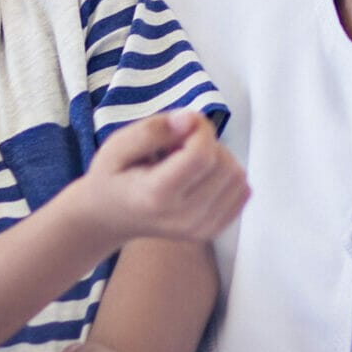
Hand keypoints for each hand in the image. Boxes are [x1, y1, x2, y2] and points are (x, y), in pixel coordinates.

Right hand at [80, 111, 247, 245]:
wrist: (110, 217)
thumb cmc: (112, 178)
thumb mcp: (117, 146)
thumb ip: (152, 130)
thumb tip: (190, 120)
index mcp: (156, 195)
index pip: (201, 155)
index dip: (200, 129)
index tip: (182, 124)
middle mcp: (182, 217)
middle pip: (224, 165)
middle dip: (208, 143)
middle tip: (179, 144)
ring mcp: (200, 229)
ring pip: (237, 177)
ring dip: (219, 159)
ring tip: (188, 161)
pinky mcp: (212, 231)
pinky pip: (241, 192)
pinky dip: (226, 176)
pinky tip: (201, 176)